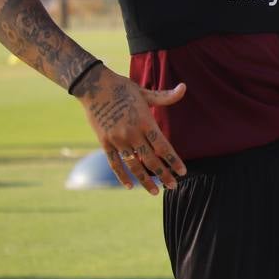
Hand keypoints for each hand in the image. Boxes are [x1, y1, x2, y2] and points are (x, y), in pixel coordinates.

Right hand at [73, 66, 187, 194]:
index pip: (164, 147)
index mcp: (145, 122)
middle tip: (173, 187)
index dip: (174, 161)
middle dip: (164, 175)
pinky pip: (114, 163)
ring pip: (134, 165)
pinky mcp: (105, 142)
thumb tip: (184, 87)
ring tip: (155, 192)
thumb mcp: (145, 93)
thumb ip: (166, 97)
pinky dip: (122, 176)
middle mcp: (132, 133)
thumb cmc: (123, 88)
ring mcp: (117, 139)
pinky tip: (130, 186)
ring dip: (145, 180)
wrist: (94, 86)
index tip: (183, 172)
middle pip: (151, 160)